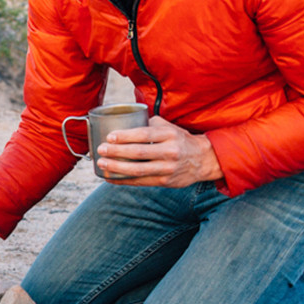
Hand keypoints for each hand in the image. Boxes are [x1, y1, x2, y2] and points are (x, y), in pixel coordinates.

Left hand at [95, 116, 222, 186]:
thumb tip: (126, 121)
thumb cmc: (180, 140)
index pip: (144, 135)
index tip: (109, 137)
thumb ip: (151, 124)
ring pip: (138, 170)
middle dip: (116, 152)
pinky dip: (123, 180)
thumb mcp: (170, 127)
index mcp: (170, 134)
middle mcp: (170, 151)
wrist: (203, 160)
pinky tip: (109, 177)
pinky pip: (140, 182)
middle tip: (101, 149)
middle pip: (139, 153)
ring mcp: (168, 168)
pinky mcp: (165, 182)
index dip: (125, 136)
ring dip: (116, 167)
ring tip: (101, 163)